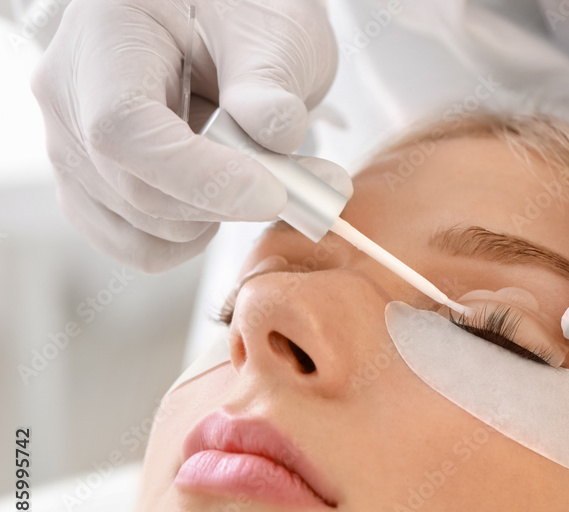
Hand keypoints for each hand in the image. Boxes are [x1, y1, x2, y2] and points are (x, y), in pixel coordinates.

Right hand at [30, 0, 338, 271]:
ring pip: (142, 227)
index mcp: (105, 36)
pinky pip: (140, 246)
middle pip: (137, 188)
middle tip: (313, 187)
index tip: (275, 192)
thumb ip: (270, 81)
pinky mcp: (95, 190)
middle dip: (230, 202)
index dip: (201, 176)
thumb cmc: (246, 13)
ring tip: (275, 176)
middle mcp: (70, 95)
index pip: (124, 129)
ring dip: (223, 220)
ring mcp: (74, 148)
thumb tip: (274, 137)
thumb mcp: (272, 30)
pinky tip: (229, 197)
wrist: (230, 31)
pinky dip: (197, 239)